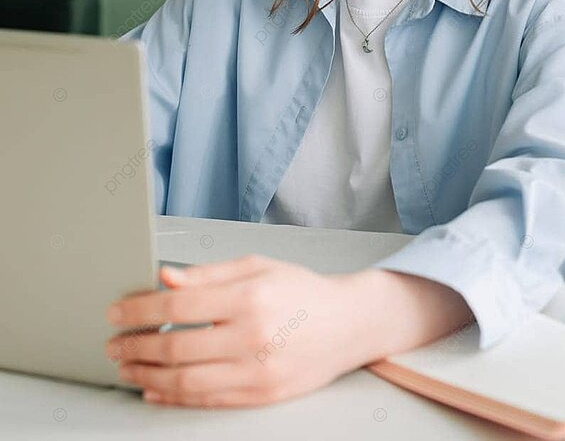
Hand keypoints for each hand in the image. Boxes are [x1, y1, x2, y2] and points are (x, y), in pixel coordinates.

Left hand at [105, 254, 378, 407]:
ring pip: (186, 381)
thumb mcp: (256, 266)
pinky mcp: (261, 396)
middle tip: (113, 343)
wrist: (347, 324)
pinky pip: (207, 401)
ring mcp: (257, 371)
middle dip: (135, 346)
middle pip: (176, 347)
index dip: (140, 309)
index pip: (178, 305)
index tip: (117, 311)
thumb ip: (207, 274)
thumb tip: (165, 276)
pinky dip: (174, 397)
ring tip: (126, 367)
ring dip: (147, 376)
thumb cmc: (300, 290)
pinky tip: (154, 389)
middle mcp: (252, 336)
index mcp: (249, 296)